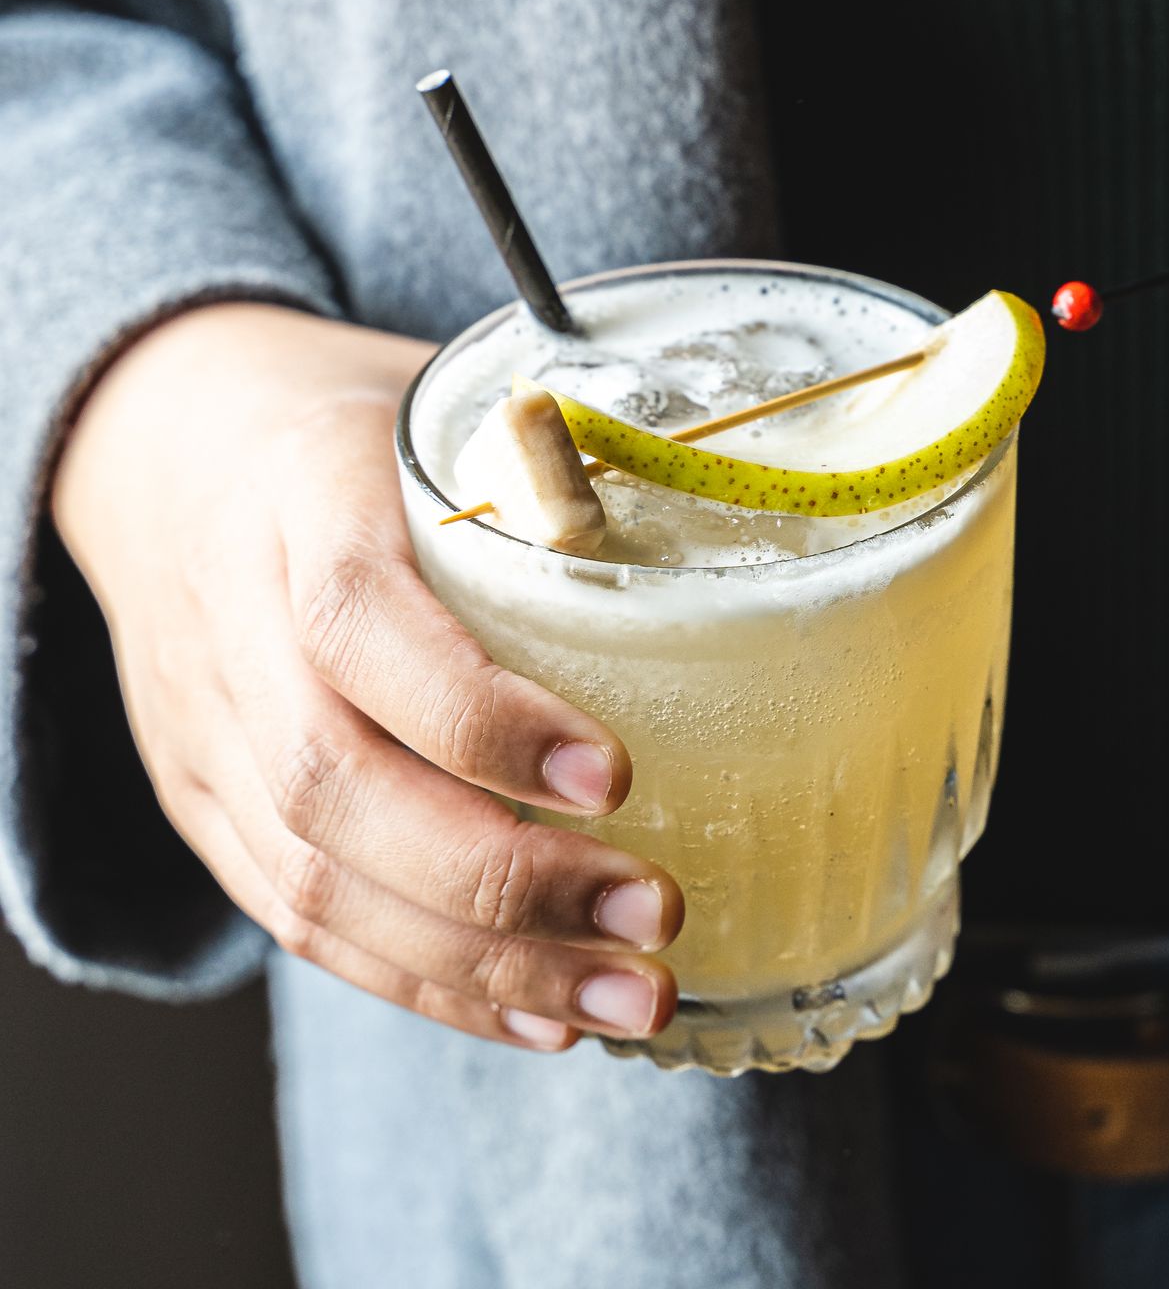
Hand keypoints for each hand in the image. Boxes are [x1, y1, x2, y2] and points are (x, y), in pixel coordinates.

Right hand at [53, 303, 682, 1051]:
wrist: (166, 445)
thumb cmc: (349, 429)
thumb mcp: (436, 407)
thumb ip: (555, 476)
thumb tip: (744, 533)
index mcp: (299, 496)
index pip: (357, 621)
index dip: (477, 715)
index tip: (614, 775)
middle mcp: (230, 624)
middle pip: (333, 786)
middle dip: (507, 880)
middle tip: (658, 913)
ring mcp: (202, 731)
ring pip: (315, 882)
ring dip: (486, 967)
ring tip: (630, 998)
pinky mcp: (204, 809)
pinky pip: (300, 924)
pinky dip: (428, 984)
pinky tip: (541, 1019)